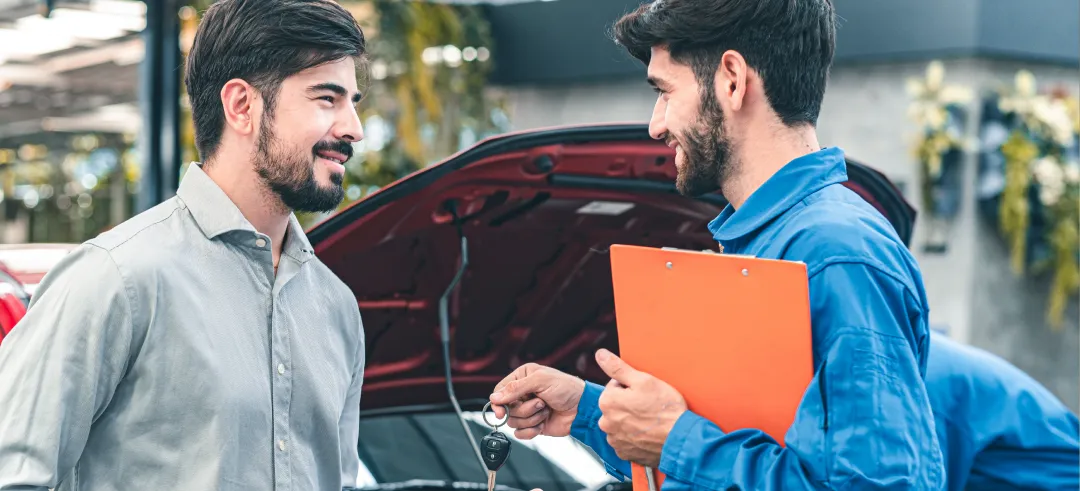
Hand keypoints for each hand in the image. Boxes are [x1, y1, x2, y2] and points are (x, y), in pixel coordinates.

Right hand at [489, 363, 585, 439]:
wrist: (582, 408)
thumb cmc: (567, 388)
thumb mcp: (541, 381)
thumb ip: (516, 388)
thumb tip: (494, 398)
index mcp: (523, 377)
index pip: (500, 391)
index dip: (498, 402)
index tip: (501, 412)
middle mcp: (523, 393)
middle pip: (506, 409)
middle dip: (524, 409)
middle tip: (541, 403)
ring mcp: (527, 410)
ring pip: (513, 422)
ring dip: (531, 418)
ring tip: (546, 410)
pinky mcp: (532, 424)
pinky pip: (520, 433)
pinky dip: (532, 430)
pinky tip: (543, 423)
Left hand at [595, 349, 686, 467]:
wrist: (680, 438)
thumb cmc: (665, 410)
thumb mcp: (643, 380)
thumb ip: (617, 367)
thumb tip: (600, 355)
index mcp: (608, 402)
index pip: (614, 387)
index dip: (631, 387)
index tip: (644, 393)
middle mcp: (606, 422)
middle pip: (615, 406)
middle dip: (628, 404)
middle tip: (648, 406)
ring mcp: (615, 440)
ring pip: (620, 423)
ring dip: (630, 421)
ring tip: (649, 420)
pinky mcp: (624, 453)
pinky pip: (625, 440)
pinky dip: (634, 437)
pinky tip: (647, 433)